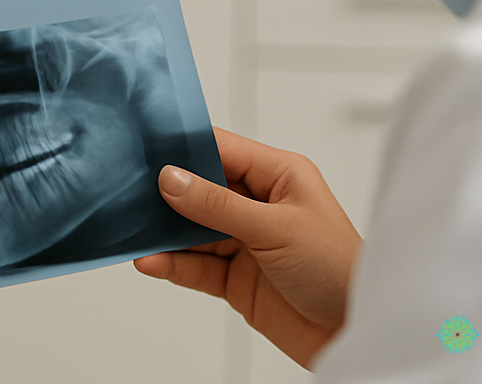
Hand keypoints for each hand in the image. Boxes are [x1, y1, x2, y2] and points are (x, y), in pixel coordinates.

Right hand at [134, 127, 361, 369]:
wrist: (354, 335)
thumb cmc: (339, 271)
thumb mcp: (276, 228)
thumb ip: (218, 205)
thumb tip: (172, 179)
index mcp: (278, 176)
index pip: (222, 149)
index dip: (184, 146)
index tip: (146, 145)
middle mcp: (259, 204)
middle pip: (200, 188)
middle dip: (166, 190)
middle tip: (126, 188)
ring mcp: (245, 241)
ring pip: (192, 229)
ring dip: (163, 232)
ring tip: (131, 230)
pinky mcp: (235, 278)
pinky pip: (194, 265)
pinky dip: (171, 263)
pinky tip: (150, 261)